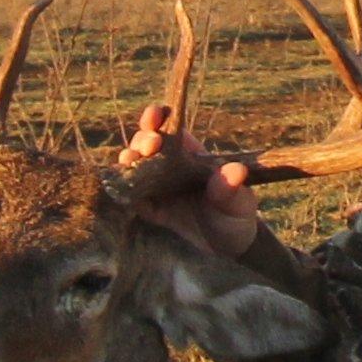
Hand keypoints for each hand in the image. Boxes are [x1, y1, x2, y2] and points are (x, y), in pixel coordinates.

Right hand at [118, 103, 262, 258]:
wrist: (227, 246)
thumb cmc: (237, 215)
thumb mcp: (239, 202)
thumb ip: (233, 188)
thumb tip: (236, 171)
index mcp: (191, 154)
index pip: (172, 128)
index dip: (160, 116)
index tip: (156, 115)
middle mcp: (169, 165)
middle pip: (146, 142)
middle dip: (142, 139)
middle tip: (149, 146)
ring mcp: (156, 186)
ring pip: (133, 166)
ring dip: (129, 161)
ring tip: (131, 163)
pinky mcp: (148, 208)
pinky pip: (129, 196)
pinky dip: (122, 191)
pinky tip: (121, 190)